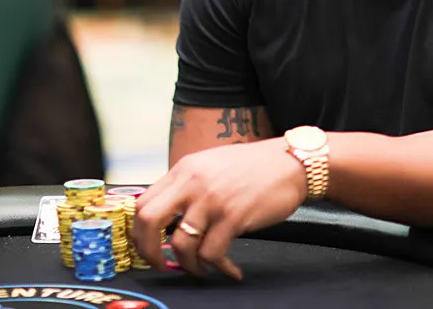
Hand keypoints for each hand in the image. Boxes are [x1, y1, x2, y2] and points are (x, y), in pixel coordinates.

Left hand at [131, 138, 307, 278]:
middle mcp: (194, 182)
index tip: (147, 245)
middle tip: (159, 264)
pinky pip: (213, 254)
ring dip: (189, 265)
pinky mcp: (234, 217)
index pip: (143, 202)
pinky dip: (219, 268)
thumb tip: (169, 215)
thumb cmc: (256, 166)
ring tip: (202, 269)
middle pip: (149, 221)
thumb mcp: (213, 165)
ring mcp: (213, 199)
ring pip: (181, 244)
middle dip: (148, 251)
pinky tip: (230, 269)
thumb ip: (189, 184)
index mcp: (185, 169)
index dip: (139, 231)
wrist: (293, 162)